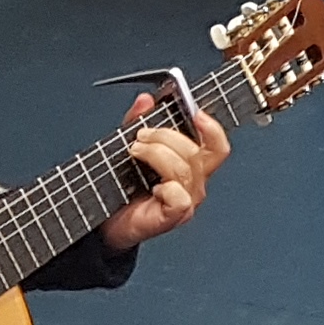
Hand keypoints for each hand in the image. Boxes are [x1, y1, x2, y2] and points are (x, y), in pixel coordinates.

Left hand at [98, 92, 230, 252]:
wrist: (106, 224)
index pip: (216, 146)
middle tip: (141, 136)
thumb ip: (137, 122)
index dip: (212, 129)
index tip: (197, 113)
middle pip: (196, 152)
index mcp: (191, 165)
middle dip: (165, 136)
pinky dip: (167, 188)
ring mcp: (187, 201)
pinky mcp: (173, 217)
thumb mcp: (130, 147)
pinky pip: (180, 198)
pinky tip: (152, 188)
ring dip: (157, 154)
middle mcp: (194, 183)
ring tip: (135, 152)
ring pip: (184, 169)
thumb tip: (145, 100)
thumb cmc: (122, 188)